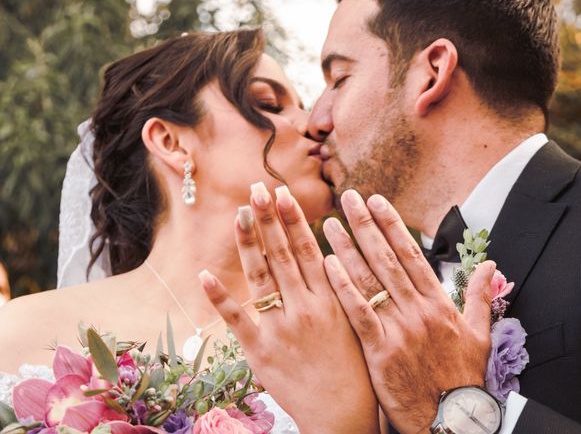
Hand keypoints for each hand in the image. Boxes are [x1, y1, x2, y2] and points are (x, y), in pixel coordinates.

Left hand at [200, 183, 378, 433]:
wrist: (344, 414)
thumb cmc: (355, 367)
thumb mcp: (354, 322)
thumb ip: (338, 290)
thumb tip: (324, 256)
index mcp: (331, 300)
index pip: (309, 250)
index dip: (294, 219)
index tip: (283, 193)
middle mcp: (306, 308)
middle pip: (284, 255)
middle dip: (270, 219)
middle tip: (258, 189)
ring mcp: (281, 329)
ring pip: (263, 277)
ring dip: (249, 244)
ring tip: (239, 215)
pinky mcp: (261, 351)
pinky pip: (237, 319)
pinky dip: (220, 297)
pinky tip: (205, 275)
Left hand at [322, 190, 494, 432]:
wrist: (450, 420)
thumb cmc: (462, 377)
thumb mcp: (479, 334)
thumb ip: (481, 295)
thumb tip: (492, 264)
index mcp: (439, 302)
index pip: (412, 253)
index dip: (393, 225)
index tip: (377, 201)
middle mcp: (419, 310)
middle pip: (387, 258)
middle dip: (366, 225)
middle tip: (348, 197)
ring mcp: (399, 329)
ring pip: (370, 280)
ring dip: (348, 248)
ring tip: (331, 222)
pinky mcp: (381, 351)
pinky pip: (359, 313)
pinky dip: (344, 288)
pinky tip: (327, 265)